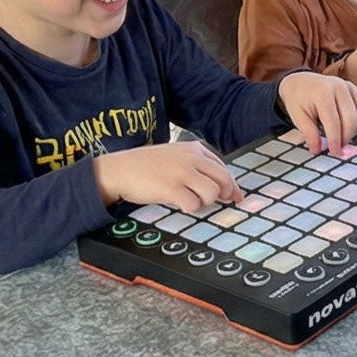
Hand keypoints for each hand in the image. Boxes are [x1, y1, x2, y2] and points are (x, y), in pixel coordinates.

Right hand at [92, 142, 242, 211]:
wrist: (120, 170)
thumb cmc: (146, 166)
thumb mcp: (174, 156)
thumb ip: (195, 166)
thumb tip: (220, 187)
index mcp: (193, 148)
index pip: (222, 167)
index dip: (232, 184)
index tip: (236, 195)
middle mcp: (191, 158)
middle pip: (224, 179)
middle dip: (226, 194)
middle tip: (223, 202)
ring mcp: (182, 172)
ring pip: (212, 193)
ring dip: (205, 202)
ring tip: (189, 199)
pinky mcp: (172, 188)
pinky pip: (194, 205)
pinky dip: (189, 208)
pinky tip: (179, 203)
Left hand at [278, 71, 356, 153]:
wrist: (301, 82)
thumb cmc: (298, 99)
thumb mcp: (298, 117)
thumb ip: (309, 134)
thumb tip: (318, 150)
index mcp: (323, 93)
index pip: (334, 122)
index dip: (335, 140)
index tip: (334, 152)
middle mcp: (340, 86)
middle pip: (352, 119)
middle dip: (346, 137)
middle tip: (338, 146)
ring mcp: (351, 86)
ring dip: (356, 129)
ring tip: (343, 135)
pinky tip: (351, 125)